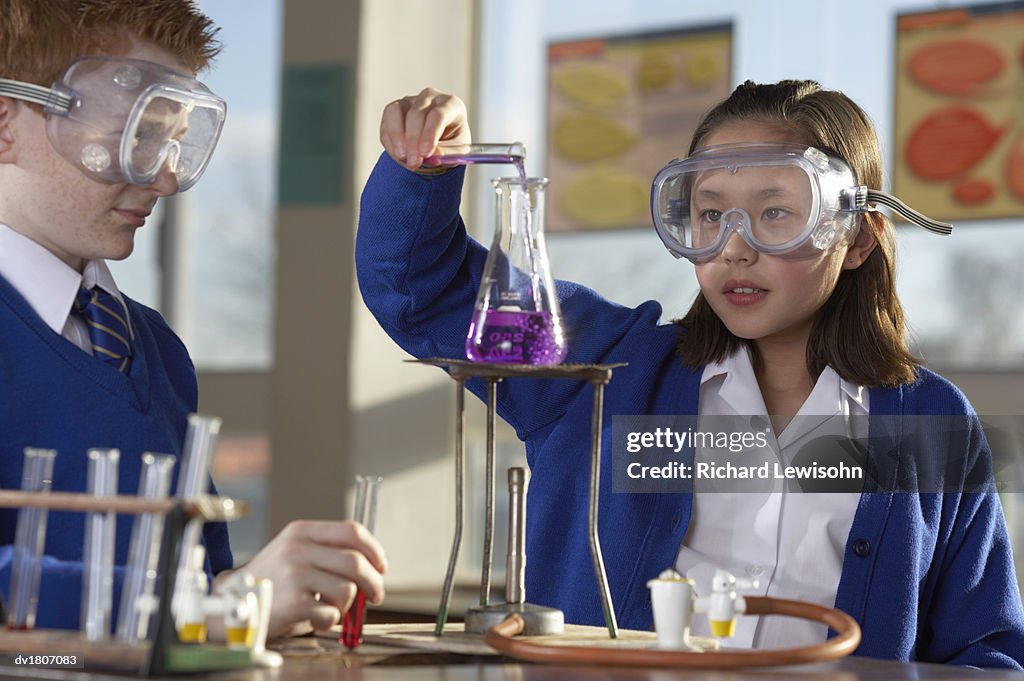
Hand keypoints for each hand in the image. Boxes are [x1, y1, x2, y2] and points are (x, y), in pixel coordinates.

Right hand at [218, 520, 387, 638]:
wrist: (232, 606)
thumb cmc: (273, 582)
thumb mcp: (295, 554)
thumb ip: (329, 554)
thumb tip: (374, 568)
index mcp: (301, 532)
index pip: (352, 531)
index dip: (374, 550)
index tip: (381, 566)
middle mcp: (297, 549)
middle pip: (356, 562)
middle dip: (374, 582)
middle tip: (376, 595)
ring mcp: (294, 575)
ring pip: (348, 589)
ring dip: (347, 605)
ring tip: (331, 608)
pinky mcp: (292, 603)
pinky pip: (331, 613)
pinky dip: (329, 621)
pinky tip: (315, 619)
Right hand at [380, 87, 470, 169]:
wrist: (440, 144)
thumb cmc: (452, 145)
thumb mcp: (457, 153)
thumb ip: (446, 154)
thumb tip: (431, 155)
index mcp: (451, 105)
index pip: (438, 115)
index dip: (430, 134)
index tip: (425, 154)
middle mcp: (429, 98)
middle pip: (416, 114)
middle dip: (413, 141)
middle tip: (414, 162)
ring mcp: (409, 101)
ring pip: (394, 112)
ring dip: (396, 138)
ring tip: (403, 158)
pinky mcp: (394, 111)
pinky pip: (386, 125)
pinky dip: (390, 143)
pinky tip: (400, 156)